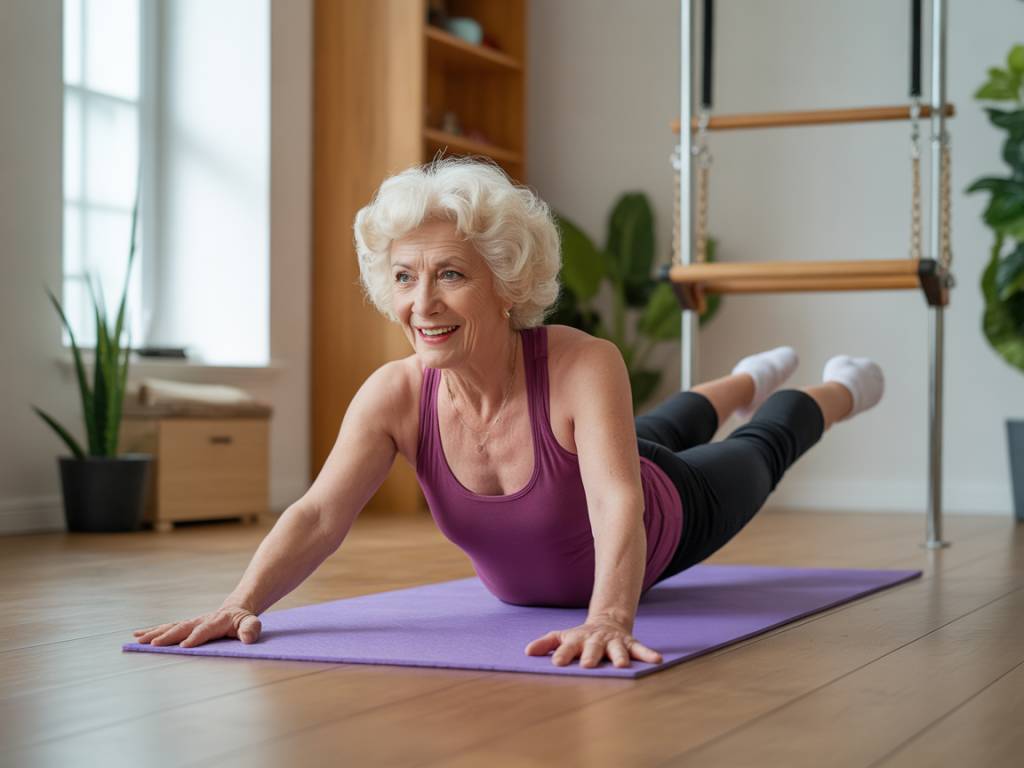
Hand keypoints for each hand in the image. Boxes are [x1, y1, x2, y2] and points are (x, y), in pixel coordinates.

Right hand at [132, 604, 261, 647]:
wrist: (235, 609)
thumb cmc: (243, 620)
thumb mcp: (251, 623)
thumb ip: (251, 629)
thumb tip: (248, 638)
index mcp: (217, 621)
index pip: (206, 629)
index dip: (196, 637)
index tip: (184, 646)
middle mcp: (201, 620)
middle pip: (183, 627)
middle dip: (168, 636)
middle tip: (153, 644)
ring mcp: (191, 622)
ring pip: (171, 627)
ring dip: (155, 633)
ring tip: (139, 640)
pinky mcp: (185, 626)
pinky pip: (168, 628)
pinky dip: (152, 631)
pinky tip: (137, 636)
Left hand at [524, 619, 662, 668]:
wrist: (607, 621)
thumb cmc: (581, 637)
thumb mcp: (563, 636)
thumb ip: (546, 643)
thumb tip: (527, 652)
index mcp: (578, 640)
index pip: (567, 647)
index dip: (563, 655)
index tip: (557, 663)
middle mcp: (596, 640)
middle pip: (592, 648)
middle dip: (590, 656)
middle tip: (587, 665)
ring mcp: (614, 642)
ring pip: (617, 650)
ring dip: (619, 657)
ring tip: (621, 666)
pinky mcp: (629, 643)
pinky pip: (640, 649)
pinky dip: (648, 654)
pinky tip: (657, 660)